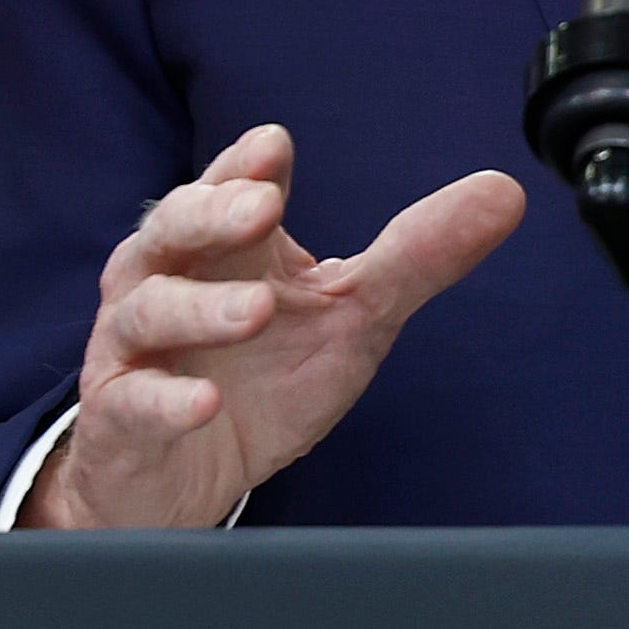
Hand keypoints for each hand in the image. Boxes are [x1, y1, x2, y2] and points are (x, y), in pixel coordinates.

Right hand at [23, 124, 524, 527]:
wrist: (189, 479)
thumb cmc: (264, 379)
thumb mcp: (353, 315)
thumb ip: (419, 255)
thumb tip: (506, 191)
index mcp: (225, 245)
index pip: (227, 185)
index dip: (245, 165)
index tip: (275, 149)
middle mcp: (170, 279)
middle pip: (173, 227)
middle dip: (213, 211)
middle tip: (263, 207)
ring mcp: (137, 346)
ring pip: (151, 308)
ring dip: (202, 308)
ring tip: (257, 311)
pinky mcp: (122, 414)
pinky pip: (135, 400)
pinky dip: (167, 400)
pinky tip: (203, 402)